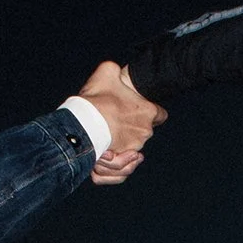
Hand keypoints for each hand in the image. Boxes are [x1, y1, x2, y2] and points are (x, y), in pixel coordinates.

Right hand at [75, 60, 164, 179]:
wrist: (81, 123)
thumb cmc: (95, 99)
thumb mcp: (108, 71)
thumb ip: (117, 70)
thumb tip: (116, 72)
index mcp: (147, 112)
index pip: (160, 115)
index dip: (150, 112)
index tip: (138, 111)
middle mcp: (144, 134)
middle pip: (143, 133)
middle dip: (129, 129)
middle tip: (112, 122)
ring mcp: (131, 151)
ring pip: (131, 154)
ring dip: (121, 150)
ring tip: (110, 143)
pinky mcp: (117, 165)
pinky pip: (119, 172)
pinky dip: (114, 168)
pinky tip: (109, 159)